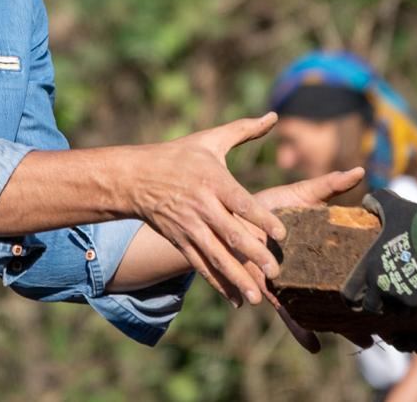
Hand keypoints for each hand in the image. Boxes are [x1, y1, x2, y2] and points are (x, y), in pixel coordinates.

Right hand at [124, 113, 288, 307]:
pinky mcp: (181, 241)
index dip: (260, 218)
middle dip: (253, 254)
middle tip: (276, 272)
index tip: (282, 233)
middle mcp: (201, 206)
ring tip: (258, 297)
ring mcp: (189, 227)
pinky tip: (236, 299)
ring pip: (217, 256)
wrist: (135, 177)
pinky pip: (201, 266)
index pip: (240, 202)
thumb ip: (244, 130)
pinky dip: (218, 284)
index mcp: (212, 180)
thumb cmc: (178, 156)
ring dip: (237, 277)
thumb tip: (273, 116)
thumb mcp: (209, 140)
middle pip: (230, 233)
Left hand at [248, 168, 367, 350]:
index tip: (392, 295)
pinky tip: (314, 345)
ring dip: (336, 326)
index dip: (369, 282)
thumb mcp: (303, 193)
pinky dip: (299, 327)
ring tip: (360, 342)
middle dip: (357, 313)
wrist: (230, 213)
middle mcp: (310, 271)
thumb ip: (330, 185)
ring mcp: (292, 281)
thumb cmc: (269, 204)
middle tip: (381, 331)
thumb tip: (360, 170)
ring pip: (318, 308)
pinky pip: (286, 309)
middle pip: (337, 294)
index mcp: (322, 251)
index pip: (350, 268)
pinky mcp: (271, 286)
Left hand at [341, 188, 416, 313]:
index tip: (353, 296)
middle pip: (370, 307)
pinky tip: (414, 292)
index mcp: (369, 268)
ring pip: (392, 311)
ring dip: (392, 304)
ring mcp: (401, 298)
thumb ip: (375, 201)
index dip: (349, 297)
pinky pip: (411, 310)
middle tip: (378, 294)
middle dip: (373, 302)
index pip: (349, 295)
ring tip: (396, 292)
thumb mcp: (391, 206)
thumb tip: (366, 201)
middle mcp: (381, 287)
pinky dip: (411, 305)